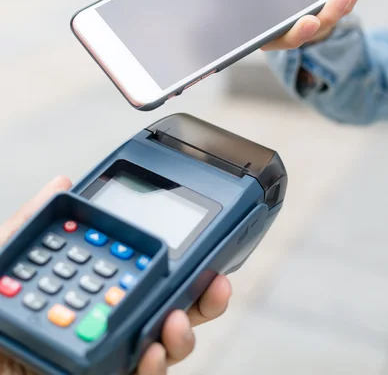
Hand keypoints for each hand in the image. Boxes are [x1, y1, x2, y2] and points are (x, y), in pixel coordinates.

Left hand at [0, 178, 231, 374]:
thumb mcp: (4, 259)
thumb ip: (31, 222)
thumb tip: (62, 180)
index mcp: (94, 287)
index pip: (145, 273)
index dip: (178, 261)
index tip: (201, 244)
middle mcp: (107, 321)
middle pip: (168, 309)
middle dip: (201, 298)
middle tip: (217, 284)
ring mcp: (106, 353)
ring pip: (162, 347)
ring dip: (182, 335)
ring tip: (176, 319)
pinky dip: (151, 369)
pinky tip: (150, 352)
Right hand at [203, 0, 363, 48]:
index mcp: (250, 12)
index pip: (251, 33)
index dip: (259, 39)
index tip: (263, 39)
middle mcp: (275, 22)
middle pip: (287, 38)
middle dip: (299, 33)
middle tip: (308, 22)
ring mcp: (300, 18)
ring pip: (316, 27)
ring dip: (330, 14)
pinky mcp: (322, 10)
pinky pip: (335, 12)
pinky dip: (347, 0)